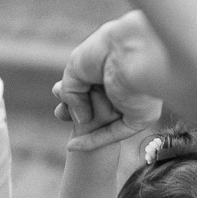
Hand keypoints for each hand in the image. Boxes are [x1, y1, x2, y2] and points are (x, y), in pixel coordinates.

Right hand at [53, 10, 165, 148]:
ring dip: (82, 122)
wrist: (132, 52)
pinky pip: (115, 133)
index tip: (55, 93)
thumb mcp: (75, 68)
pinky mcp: (140, 117)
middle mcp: (124, 83)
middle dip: (74, 108)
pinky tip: (73, 145)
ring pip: (103, 119)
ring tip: (62, 115)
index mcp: (112, 65)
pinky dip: (94, 141)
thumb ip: (70, 93)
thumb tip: (80, 119)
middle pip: (95, 103)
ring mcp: (133, 101)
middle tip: (59, 111)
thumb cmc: (104, 52)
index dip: (71, 90)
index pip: (90, 83)